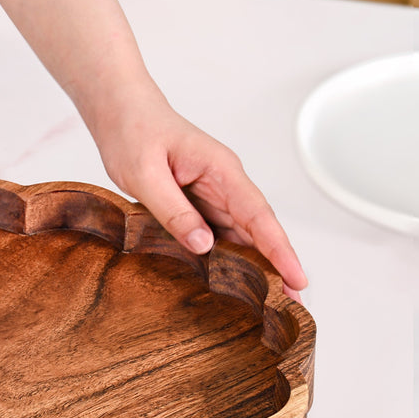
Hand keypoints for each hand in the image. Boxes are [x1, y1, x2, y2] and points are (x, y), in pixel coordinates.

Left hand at [89, 80, 307, 299]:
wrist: (120, 113)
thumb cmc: (133, 134)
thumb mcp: (145, 176)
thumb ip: (174, 211)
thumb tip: (204, 246)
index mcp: (221, 171)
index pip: (259, 215)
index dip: (279, 250)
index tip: (298, 278)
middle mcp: (224, 184)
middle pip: (258, 230)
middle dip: (277, 265)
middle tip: (292, 304)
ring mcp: (212, 194)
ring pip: (240, 235)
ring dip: (254, 265)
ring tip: (267, 302)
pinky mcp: (197, 203)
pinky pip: (217, 233)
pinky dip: (227, 257)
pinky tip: (230, 282)